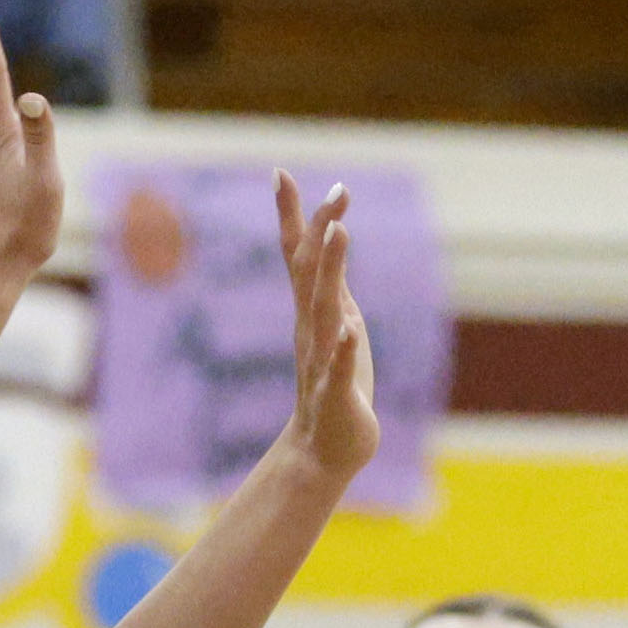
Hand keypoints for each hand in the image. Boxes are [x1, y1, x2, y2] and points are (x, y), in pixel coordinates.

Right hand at [272, 172, 378, 492]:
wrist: (323, 455)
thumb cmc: (337, 391)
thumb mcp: (338, 327)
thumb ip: (333, 289)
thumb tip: (330, 244)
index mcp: (312, 314)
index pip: (296, 256)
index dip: (290, 215)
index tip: (280, 172)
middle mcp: (311, 331)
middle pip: (308, 272)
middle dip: (318, 229)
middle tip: (337, 191)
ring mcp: (322, 361)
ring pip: (324, 310)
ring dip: (330, 271)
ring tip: (339, 233)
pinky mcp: (337, 395)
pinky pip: (338, 368)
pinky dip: (341, 349)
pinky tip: (347, 330)